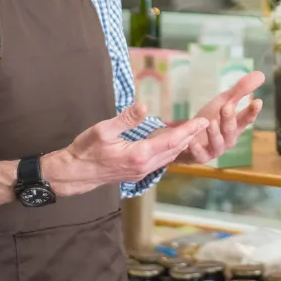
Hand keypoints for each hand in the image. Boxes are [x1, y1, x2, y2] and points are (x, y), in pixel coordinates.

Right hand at [44, 104, 207, 195]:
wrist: (74, 173)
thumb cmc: (86, 150)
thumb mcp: (103, 130)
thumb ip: (126, 119)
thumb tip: (145, 106)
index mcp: (139, 154)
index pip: (171, 141)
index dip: (189, 130)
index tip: (203, 121)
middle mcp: (144, 166)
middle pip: (174, 150)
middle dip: (191, 136)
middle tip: (205, 123)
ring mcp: (141, 172)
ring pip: (168, 157)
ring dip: (182, 144)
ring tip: (194, 131)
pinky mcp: (136, 173)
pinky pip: (160, 161)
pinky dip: (170, 151)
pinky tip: (173, 144)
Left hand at [174, 71, 265, 164]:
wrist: (188, 138)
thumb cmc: (210, 119)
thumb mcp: (223, 102)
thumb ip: (240, 90)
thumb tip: (261, 74)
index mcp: (235, 125)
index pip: (246, 118)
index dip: (252, 111)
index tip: (257, 102)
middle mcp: (228, 139)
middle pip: (231, 130)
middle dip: (229, 119)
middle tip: (227, 106)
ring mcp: (215, 149)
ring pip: (218, 143)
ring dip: (215, 133)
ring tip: (211, 122)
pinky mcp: (200, 156)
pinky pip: (199, 155)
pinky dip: (196, 148)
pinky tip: (191, 139)